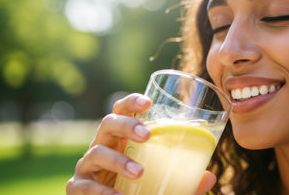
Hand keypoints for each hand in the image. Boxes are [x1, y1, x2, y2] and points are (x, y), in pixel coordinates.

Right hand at [66, 93, 216, 194]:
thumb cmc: (136, 187)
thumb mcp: (161, 180)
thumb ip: (184, 180)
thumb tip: (210, 176)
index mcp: (121, 138)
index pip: (122, 111)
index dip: (132, 103)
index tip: (148, 103)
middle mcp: (102, 146)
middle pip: (107, 123)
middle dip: (126, 125)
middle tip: (147, 135)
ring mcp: (88, 167)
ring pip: (95, 153)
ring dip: (118, 161)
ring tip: (139, 171)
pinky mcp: (78, 188)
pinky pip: (85, 186)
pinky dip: (102, 192)